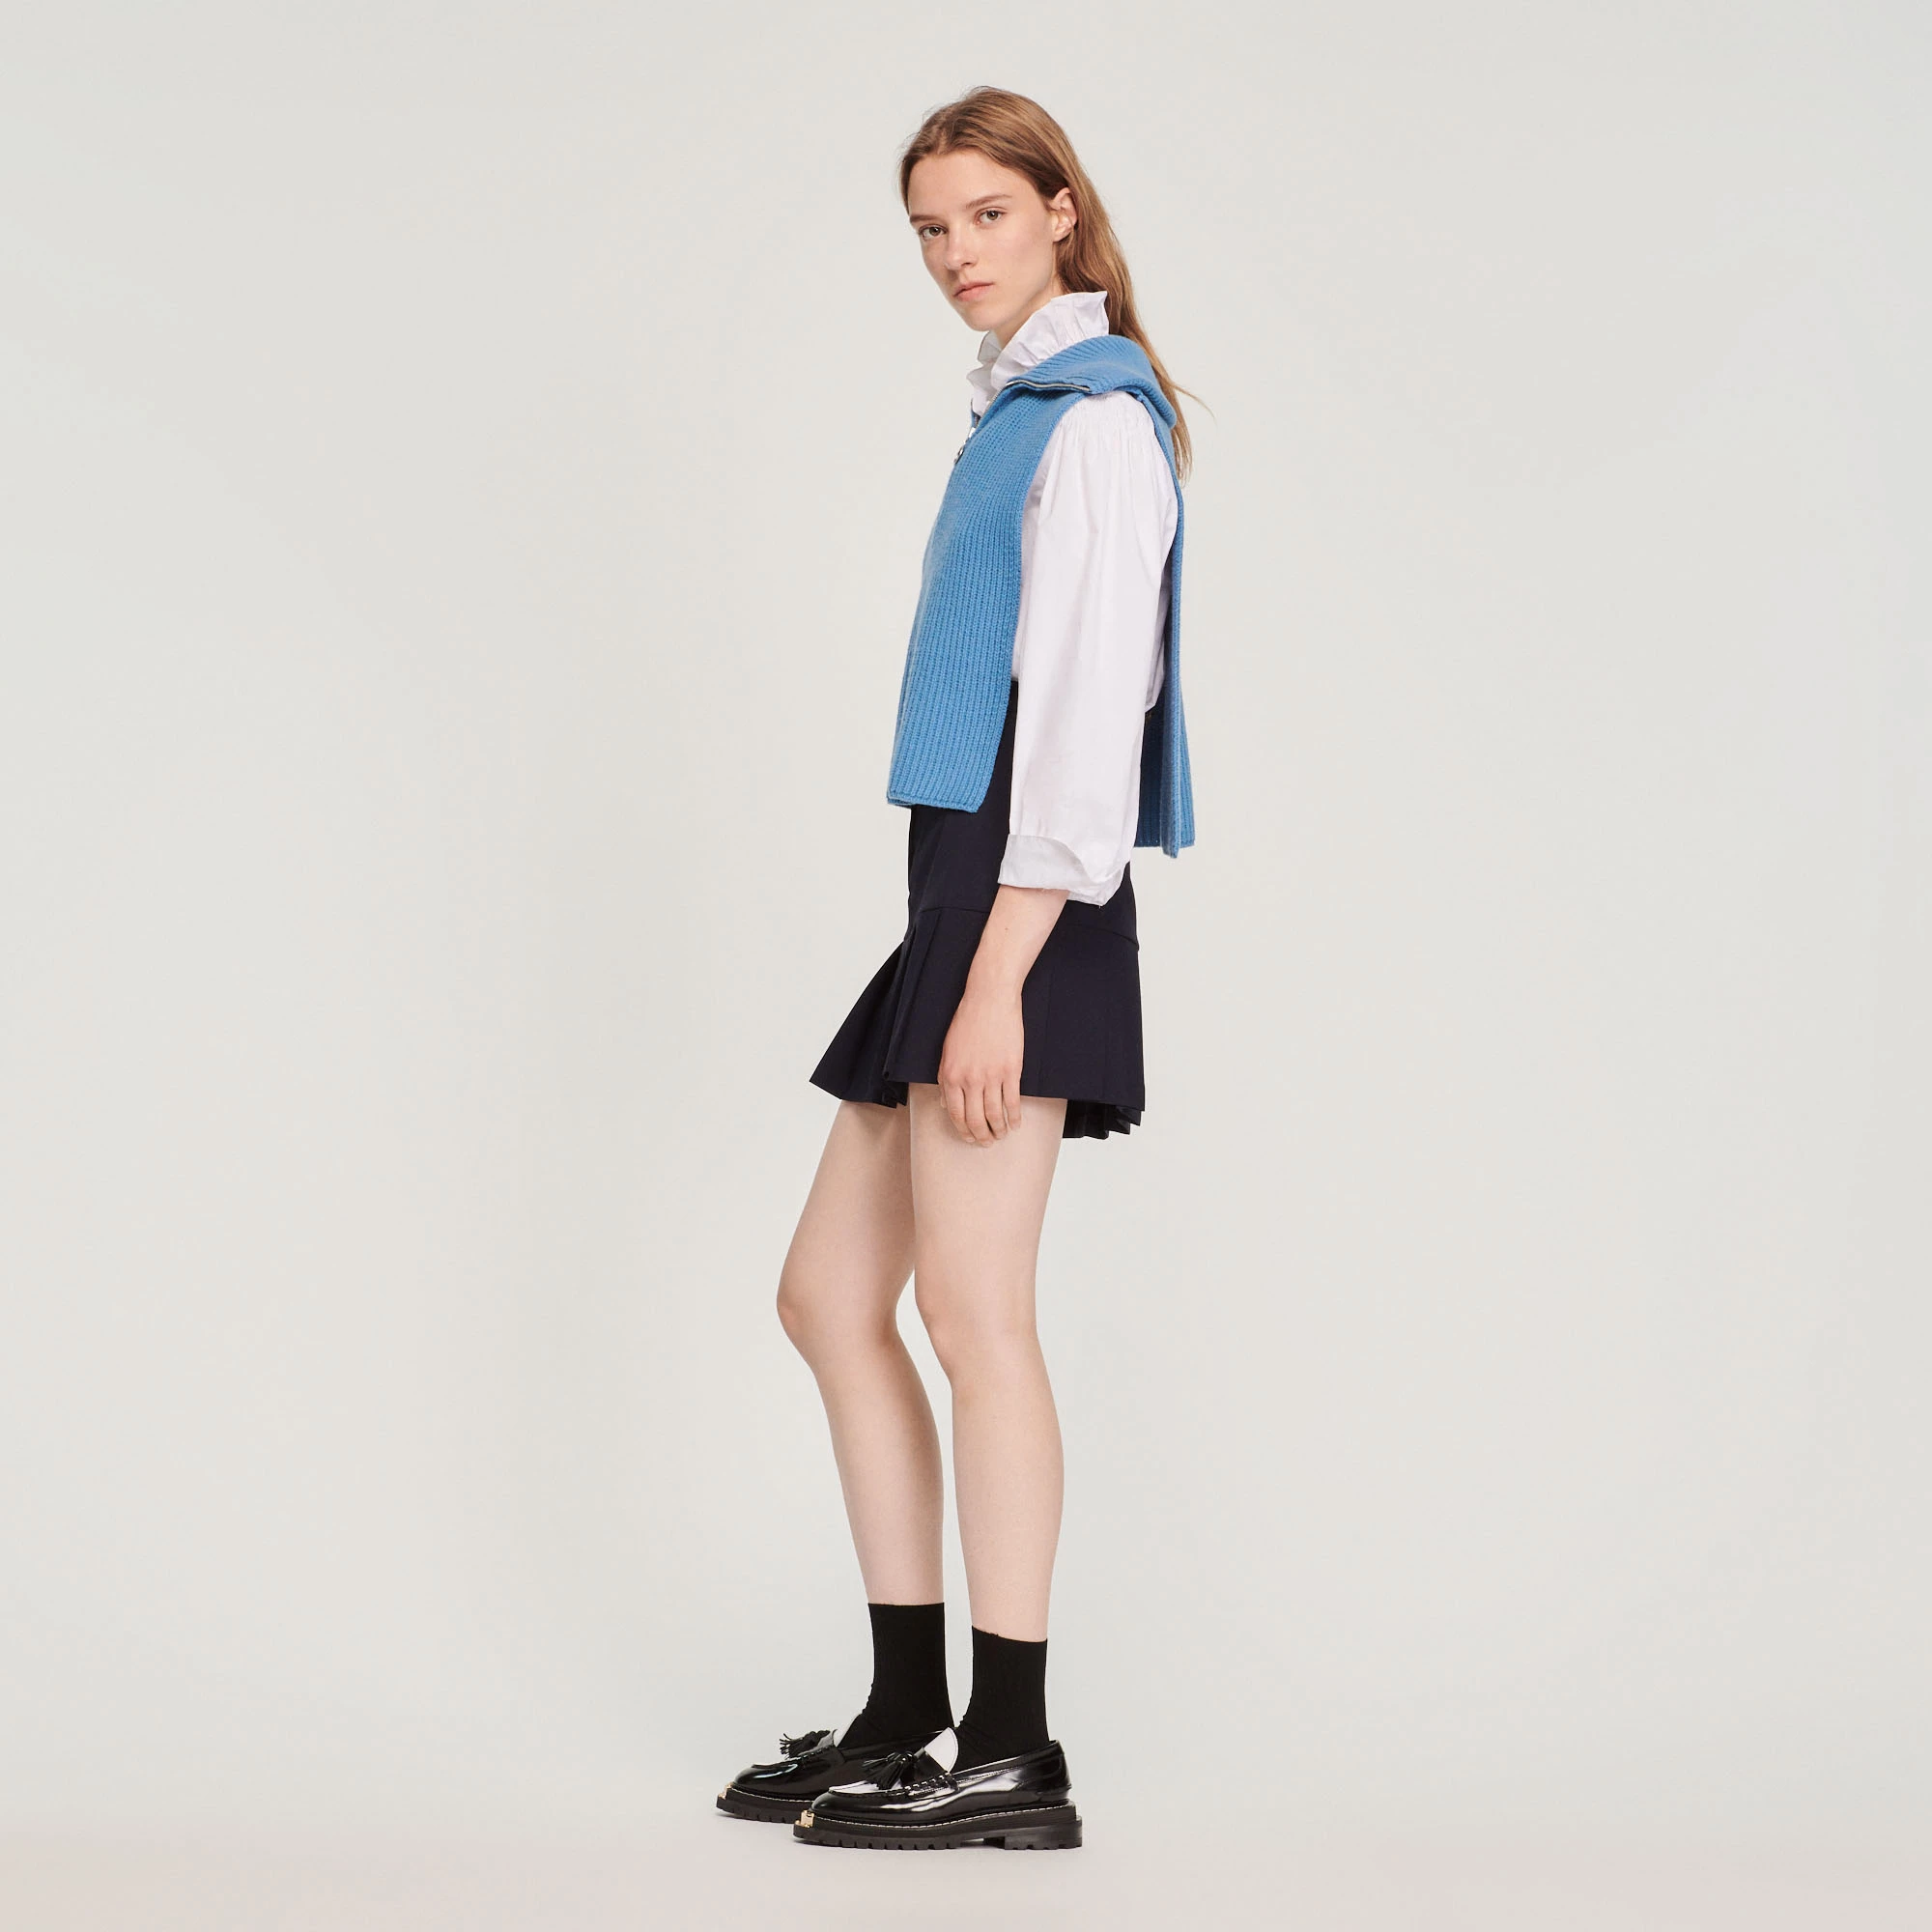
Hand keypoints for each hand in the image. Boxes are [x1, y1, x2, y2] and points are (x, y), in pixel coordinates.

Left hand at [936, 983, 1023, 1145]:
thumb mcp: (948, 1051)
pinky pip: (1012, 1101)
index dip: (963, 1131)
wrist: (989, 1000)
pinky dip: (1014, 1117)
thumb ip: (945, 1079)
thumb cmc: (967, 1022)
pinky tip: (1016, 1123)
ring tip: (1001, 1135)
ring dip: (998, 1129)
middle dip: (981, 1136)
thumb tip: (945, 1104)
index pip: (955, 1114)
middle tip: (987, 1143)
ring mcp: (990, 1076)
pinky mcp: (1010, 1070)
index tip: (969, 1138)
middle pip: (974, 1119)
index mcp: (950, 1075)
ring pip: (994, 1114)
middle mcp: (968, 1079)